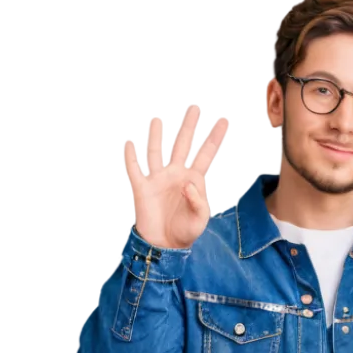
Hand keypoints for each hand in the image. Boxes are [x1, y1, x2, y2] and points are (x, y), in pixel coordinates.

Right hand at [122, 101, 229, 249]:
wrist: (165, 246)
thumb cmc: (186, 233)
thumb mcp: (199, 220)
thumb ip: (198, 202)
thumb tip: (188, 184)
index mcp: (193, 180)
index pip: (205, 155)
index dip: (214, 138)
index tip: (224, 120)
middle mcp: (176, 174)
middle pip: (182, 145)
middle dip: (188, 126)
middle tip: (194, 107)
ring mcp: (158, 179)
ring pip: (156, 151)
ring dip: (157, 134)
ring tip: (157, 116)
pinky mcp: (142, 188)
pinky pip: (134, 170)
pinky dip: (130, 158)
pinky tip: (128, 144)